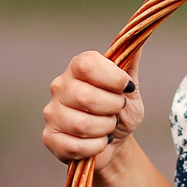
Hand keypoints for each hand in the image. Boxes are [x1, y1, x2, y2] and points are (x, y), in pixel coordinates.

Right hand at [42, 50, 142, 169]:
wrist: (114, 143)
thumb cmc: (120, 112)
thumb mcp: (130, 89)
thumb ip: (130, 65)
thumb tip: (136, 39)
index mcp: (77, 68)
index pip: (88, 64)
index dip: (113, 78)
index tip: (126, 87)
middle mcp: (60, 87)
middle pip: (86, 96)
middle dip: (112, 108)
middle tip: (117, 110)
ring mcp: (52, 113)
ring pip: (82, 124)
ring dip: (105, 129)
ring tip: (108, 127)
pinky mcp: (50, 138)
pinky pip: (76, 146)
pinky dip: (96, 146)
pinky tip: (100, 142)